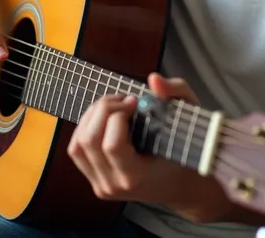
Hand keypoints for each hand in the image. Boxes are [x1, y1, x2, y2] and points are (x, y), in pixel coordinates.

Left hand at [67, 73, 201, 206]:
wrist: (181, 183)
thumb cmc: (184, 147)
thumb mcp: (188, 113)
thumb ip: (175, 91)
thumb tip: (153, 80)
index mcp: (136, 176)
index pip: (111, 145)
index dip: (118, 115)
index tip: (134, 102)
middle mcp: (113, 185)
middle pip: (89, 141)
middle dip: (103, 109)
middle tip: (123, 101)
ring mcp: (101, 184)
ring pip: (77, 145)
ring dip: (92, 116)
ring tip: (113, 107)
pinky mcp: (94, 179)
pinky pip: (77, 150)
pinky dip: (86, 127)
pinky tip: (105, 119)